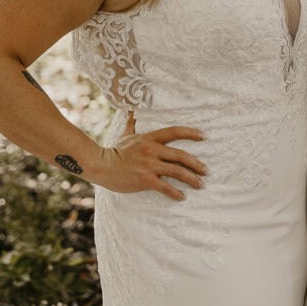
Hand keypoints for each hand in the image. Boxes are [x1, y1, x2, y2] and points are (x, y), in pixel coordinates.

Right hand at [90, 114, 206, 200]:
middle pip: (181, 155)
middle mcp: (152, 150)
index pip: (174, 132)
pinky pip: (165, 187)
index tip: (203, 136)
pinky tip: (182, 197)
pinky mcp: (145, 179)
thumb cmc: (114, 150)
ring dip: (191, 179)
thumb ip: (132, 122)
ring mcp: (149, 165)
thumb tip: (131, 108)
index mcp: (150, 138)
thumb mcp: (126, 134)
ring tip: (200, 184)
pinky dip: (175, 192)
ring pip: (176, 171)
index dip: (190, 133)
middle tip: (206, 171)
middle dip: (196, 164)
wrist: (101, 165)